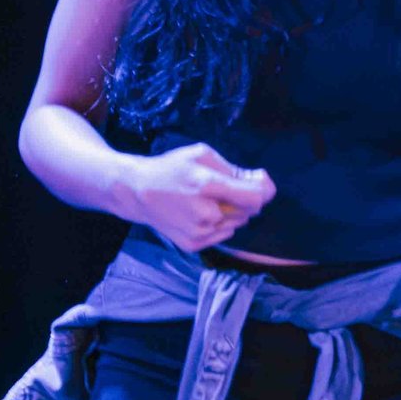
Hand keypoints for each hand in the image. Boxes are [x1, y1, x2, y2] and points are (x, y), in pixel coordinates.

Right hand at [127, 143, 273, 252]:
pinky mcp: (192, 244)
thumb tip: (264, 182)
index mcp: (207, 185)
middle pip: (248, 212)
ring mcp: (198, 232)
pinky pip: (224, 234)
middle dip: (243, 200)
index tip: (256, 181)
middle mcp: (204, 213)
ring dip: (231, 213)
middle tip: (222, 190)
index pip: (255, 198)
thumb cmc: (172, 169)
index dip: (262, 190)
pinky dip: (219, 224)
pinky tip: (199, 213)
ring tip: (206, 201)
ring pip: (237, 224)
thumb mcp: (202, 155)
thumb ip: (236, 170)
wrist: (137, 192)